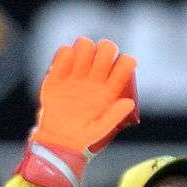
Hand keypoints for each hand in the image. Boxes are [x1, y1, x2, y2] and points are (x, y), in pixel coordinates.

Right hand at [16, 37, 138, 186]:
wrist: (57, 141)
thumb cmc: (83, 137)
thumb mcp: (100, 129)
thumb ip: (114, 115)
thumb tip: (129, 102)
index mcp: (110, 90)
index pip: (125, 66)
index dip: (126, 61)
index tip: (123, 65)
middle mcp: (95, 79)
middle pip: (106, 49)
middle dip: (105, 50)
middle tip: (98, 65)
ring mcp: (77, 75)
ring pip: (85, 45)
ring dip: (85, 49)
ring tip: (80, 66)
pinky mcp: (58, 75)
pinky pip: (63, 52)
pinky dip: (65, 54)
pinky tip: (66, 66)